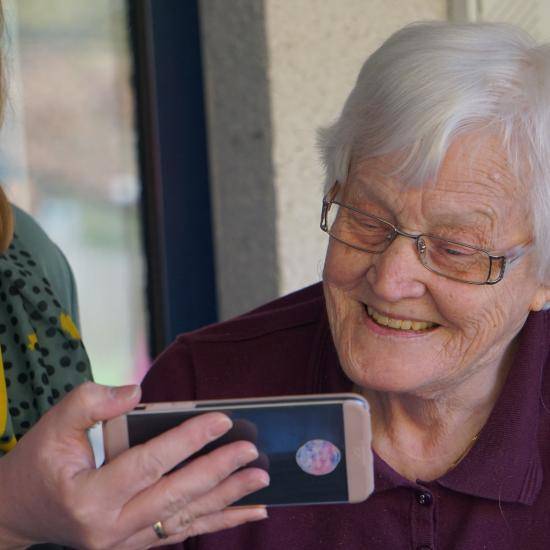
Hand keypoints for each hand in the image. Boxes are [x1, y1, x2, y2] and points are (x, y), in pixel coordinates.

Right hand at [0, 382, 268, 548]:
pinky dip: (216, 521)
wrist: (17, 513)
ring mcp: (124, 542)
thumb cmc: (37, 464)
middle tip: (251, 451)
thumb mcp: (54, 425)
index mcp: (90, 496)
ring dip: (227, 500)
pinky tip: (246, 512)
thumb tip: (136, 391)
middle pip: (176, 495)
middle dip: (218, 471)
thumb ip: (93, 402)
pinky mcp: (135, 544)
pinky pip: (182, 532)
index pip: (149, 463)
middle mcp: (110, 527)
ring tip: (260, 481)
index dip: (188, 440)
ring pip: (185, 518)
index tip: (221, 420)